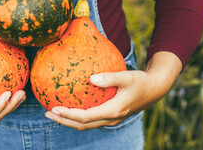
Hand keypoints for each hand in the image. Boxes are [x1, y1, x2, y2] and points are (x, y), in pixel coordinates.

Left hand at [44, 51, 181, 130]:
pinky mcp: (110, 115)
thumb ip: (110, 78)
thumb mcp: (128, 76)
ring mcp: (110, 119)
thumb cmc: (141, 81)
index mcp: (113, 110)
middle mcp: (111, 118)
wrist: (154, 89)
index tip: (55, 108)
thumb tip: (91, 78)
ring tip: (53, 112)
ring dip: (68, 120)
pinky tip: (69, 106)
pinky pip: (90, 119)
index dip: (69, 115)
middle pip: (82, 125)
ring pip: (86, 125)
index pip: (86, 117)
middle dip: (63, 121)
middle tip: (47, 112)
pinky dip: (77, 117)